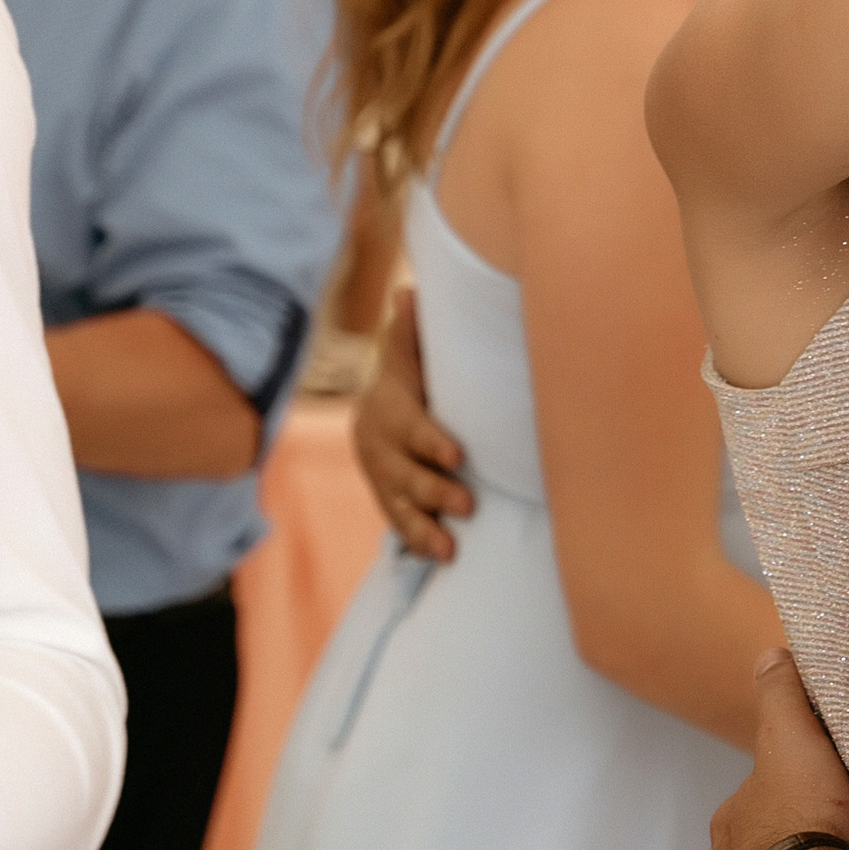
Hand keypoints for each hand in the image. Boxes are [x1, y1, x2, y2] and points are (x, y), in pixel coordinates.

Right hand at [351, 290, 473, 562]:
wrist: (380, 409)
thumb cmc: (411, 375)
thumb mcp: (409, 352)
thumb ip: (411, 331)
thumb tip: (408, 293)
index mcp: (388, 407)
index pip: (409, 426)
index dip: (431, 441)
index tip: (458, 455)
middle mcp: (378, 445)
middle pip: (404, 472)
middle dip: (434, 490)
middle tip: (470, 504)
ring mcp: (381, 476)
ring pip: (399, 505)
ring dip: (424, 527)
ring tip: (450, 547)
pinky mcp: (387, 498)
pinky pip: (397, 523)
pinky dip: (416, 540)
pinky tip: (441, 557)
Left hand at [709, 647, 848, 849]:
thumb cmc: (800, 824)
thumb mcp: (793, 740)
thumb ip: (783, 696)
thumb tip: (771, 655)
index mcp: (731, 822)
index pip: (761, 794)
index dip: (793, 786)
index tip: (828, 790)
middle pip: (767, 845)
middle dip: (797, 842)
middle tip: (845, 838)